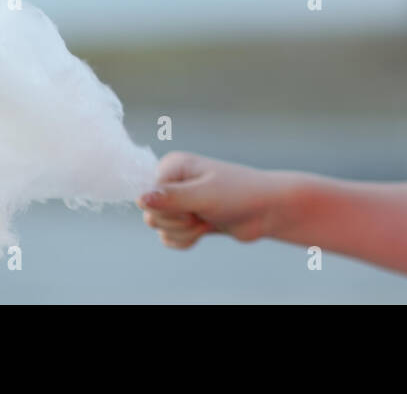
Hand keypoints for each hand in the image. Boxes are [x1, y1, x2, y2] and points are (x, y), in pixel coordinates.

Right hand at [137, 151, 297, 247]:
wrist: (266, 210)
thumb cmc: (239, 194)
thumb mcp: (205, 195)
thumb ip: (172, 198)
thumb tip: (140, 199)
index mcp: (172, 166)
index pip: (146, 197)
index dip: (170, 209)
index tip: (194, 205)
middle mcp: (172, 181)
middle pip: (151, 216)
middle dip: (178, 223)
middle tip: (202, 214)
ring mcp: (179, 201)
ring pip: (160, 229)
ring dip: (184, 232)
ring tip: (207, 221)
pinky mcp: (186, 218)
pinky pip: (168, 238)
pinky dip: (185, 240)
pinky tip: (203, 231)